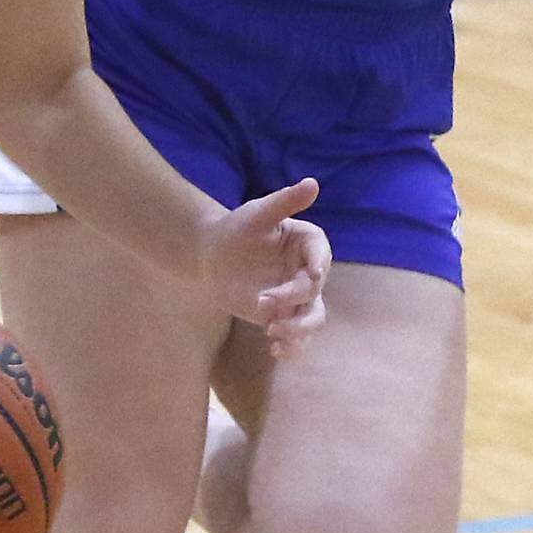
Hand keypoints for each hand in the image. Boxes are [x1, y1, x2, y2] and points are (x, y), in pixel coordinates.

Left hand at [201, 178, 330, 358]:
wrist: (211, 255)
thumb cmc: (236, 228)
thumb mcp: (258, 213)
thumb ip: (285, 202)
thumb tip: (314, 183)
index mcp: (307, 243)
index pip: (321, 254)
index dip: (318, 265)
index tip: (310, 275)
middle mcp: (308, 271)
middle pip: (315, 290)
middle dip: (293, 298)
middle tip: (264, 303)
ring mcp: (297, 296)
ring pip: (313, 318)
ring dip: (298, 329)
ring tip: (273, 332)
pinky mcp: (284, 316)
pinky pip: (297, 336)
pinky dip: (292, 346)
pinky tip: (275, 349)